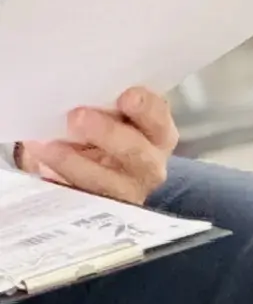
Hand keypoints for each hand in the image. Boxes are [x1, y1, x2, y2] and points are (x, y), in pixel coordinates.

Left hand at [17, 88, 176, 205]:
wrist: (104, 178)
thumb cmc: (112, 138)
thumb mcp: (120, 121)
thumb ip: (111, 109)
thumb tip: (79, 93)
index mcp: (160, 134)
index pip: (159, 118)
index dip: (146, 107)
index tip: (126, 96)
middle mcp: (150, 164)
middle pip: (135, 150)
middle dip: (107, 133)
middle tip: (77, 117)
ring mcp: (127, 191)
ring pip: (103, 180)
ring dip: (72, 162)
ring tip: (44, 147)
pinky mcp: (100, 210)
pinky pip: (79, 198)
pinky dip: (57, 181)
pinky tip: (41, 168)